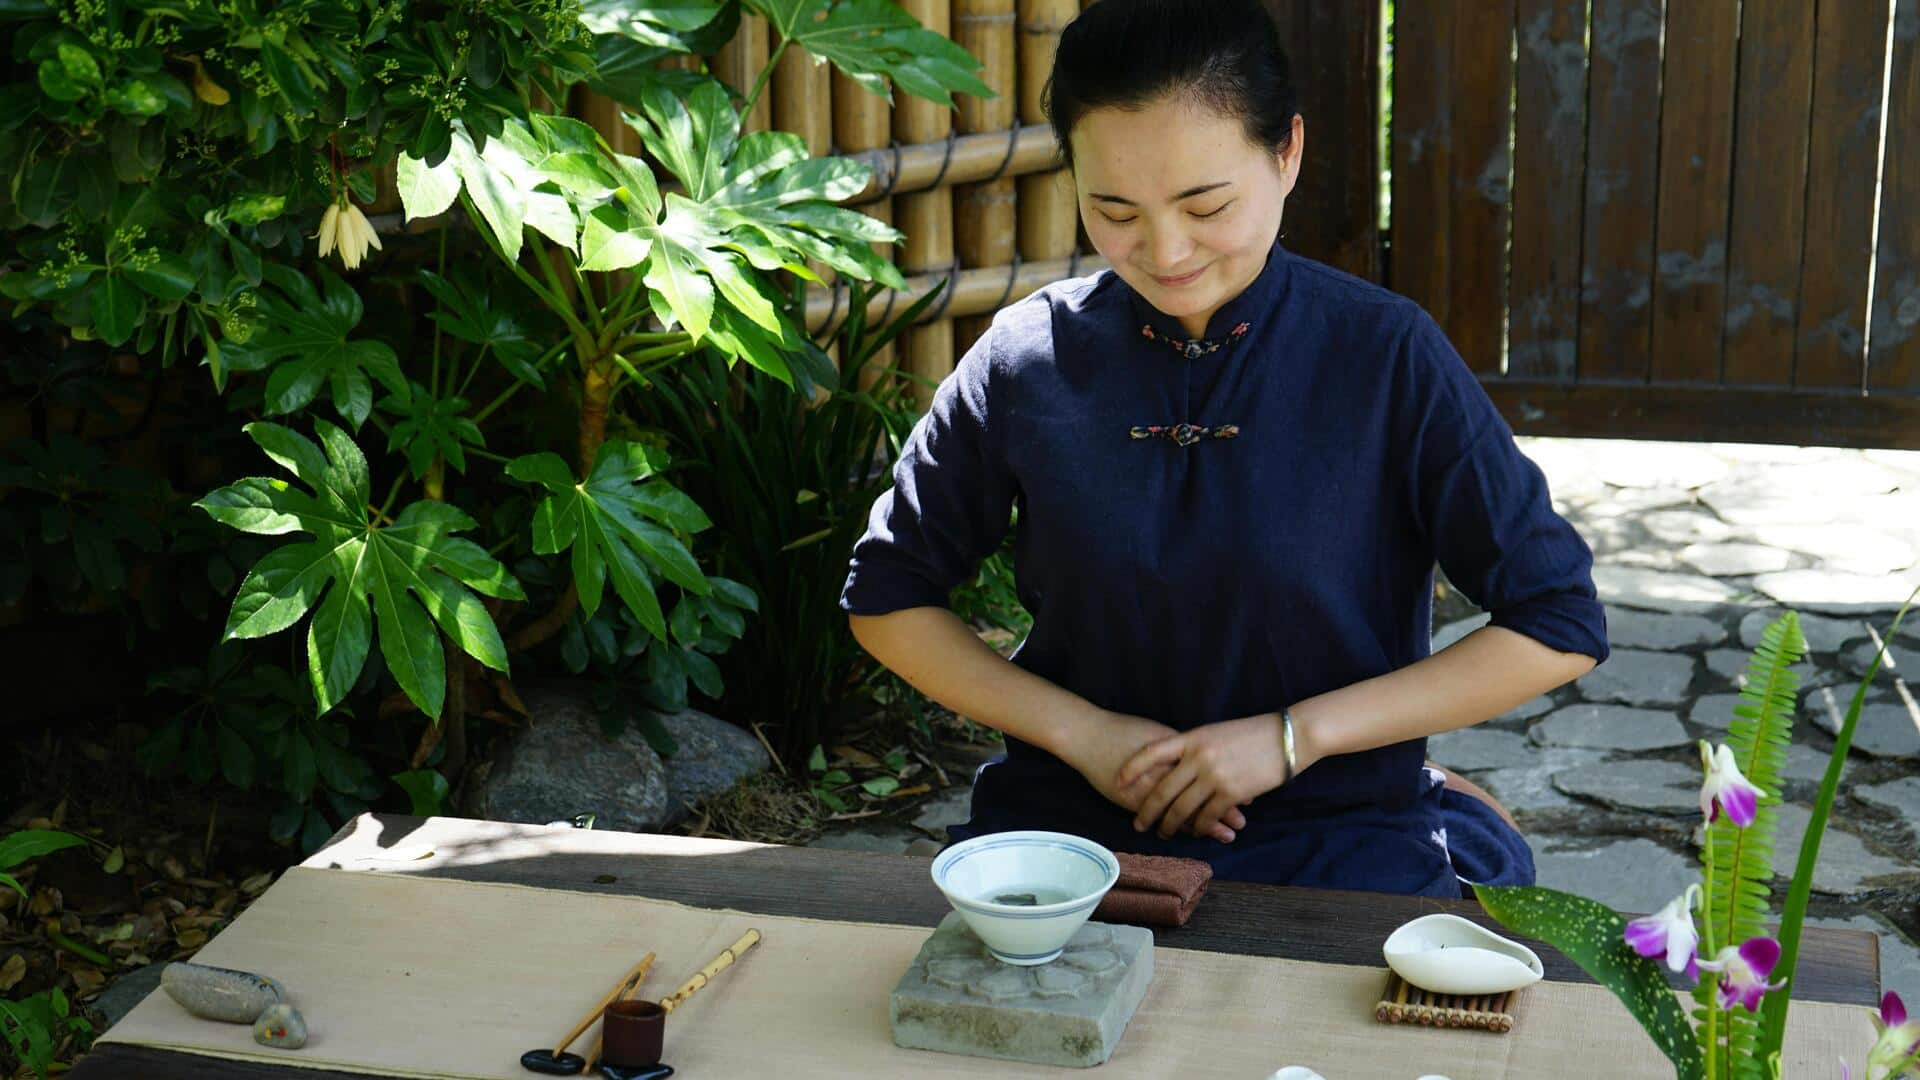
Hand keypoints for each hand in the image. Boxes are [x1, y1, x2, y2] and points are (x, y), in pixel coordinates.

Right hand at [1053, 709, 1245, 841]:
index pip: (1209, 771)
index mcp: (1174, 748)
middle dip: (1224, 808)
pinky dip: (1181, 824)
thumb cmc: (1123, 730)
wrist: (1088, 735)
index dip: (1229, 784)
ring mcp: (1148, 785)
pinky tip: (1194, 833)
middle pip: (1201, 792)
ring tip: (1228, 834)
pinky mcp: (1133, 798)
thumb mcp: (1157, 733)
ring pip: (1184, 809)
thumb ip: (1181, 746)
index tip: (1250, 796)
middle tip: (1242, 822)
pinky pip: (1163, 816)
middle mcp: (1164, 769)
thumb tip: (1206, 754)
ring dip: (1207, 822)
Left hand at [1116, 713, 1290, 840]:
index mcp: (1192, 737)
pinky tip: (1195, 832)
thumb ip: (1194, 747)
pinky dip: (1198, 827)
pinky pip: (1206, 816)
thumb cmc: (1251, 734)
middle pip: (1163, 789)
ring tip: (1164, 833)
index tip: (1117, 782)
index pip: (1152, 752)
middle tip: (1138, 824)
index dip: (1132, 768)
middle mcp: (1199, 756)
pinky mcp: (1232, 792)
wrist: (1288, 737)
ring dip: (1171, 825)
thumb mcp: (1216, 733)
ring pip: (1182, 808)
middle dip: (1147, 810)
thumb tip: (1174, 766)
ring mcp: (1214, 775)